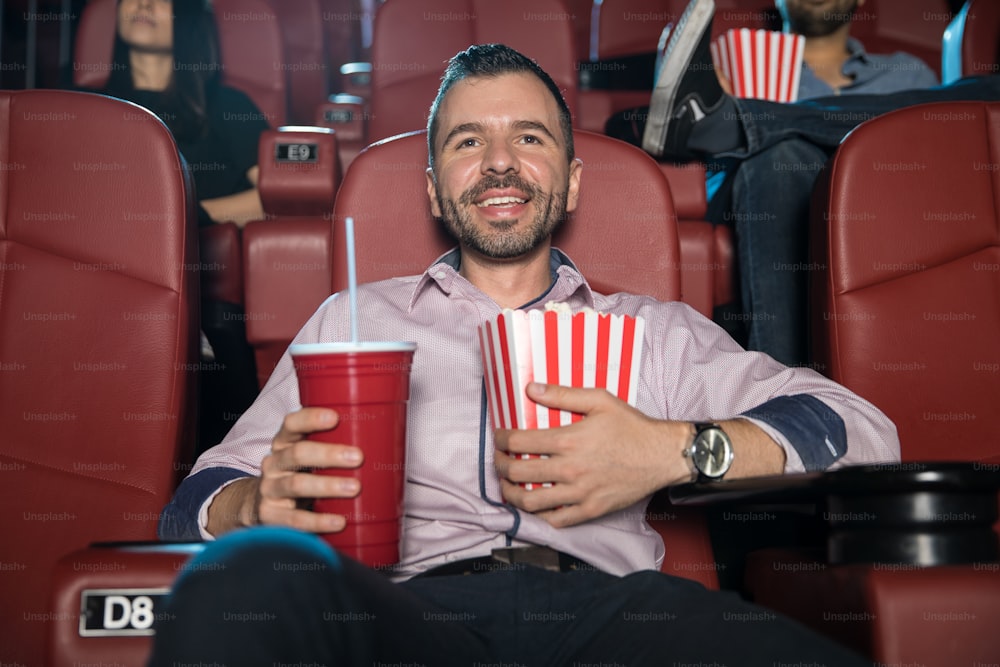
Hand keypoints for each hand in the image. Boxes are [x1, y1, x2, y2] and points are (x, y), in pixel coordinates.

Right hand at [206, 408, 363, 535]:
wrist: (265, 507)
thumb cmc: (300, 475)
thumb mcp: (310, 457)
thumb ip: (334, 446)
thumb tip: (383, 443)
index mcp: (285, 443)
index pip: (292, 424)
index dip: (311, 418)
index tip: (334, 417)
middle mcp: (274, 463)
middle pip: (298, 454)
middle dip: (329, 454)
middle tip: (357, 457)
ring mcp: (270, 489)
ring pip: (297, 485)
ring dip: (327, 486)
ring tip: (354, 488)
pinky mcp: (270, 515)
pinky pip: (294, 519)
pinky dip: (318, 521)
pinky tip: (338, 521)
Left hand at [494, 383, 691, 527]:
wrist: (662, 455)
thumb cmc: (632, 426)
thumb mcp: (600, 400)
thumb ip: (563, 395)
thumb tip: (531, 389)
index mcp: (569, 440)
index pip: (518, 443)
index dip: (501, 440)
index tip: (500, 438)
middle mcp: (570, 469)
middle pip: (518, 474)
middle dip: (500, 467)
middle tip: (499, 461)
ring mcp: (580, 493)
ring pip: (531, 502)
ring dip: (511, 495)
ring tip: (508, 486)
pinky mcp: (591, 510)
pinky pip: (556, 521)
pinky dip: (539, 516)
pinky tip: (534, 506)